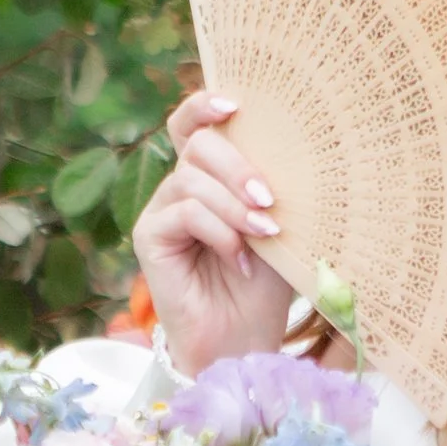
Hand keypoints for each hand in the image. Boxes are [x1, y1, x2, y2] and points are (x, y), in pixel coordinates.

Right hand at [132, 90, 293, 379]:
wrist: (243, 341)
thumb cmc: (266, 286)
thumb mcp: (278, 228)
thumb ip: (273, 190)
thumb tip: (297, 150)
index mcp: (210, 177)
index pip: (193, 125)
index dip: (205, 105)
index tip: (236, 104)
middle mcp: (181, 187)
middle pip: (198, 145)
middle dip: (238, 166)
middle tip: (269, 200)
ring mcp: (162, 211)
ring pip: (192, 180)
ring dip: (234, 205)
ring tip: (265, 235)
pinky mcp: (149, 238)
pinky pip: (184, 213)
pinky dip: (219, 232)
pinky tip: (240, 262)